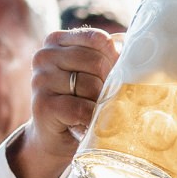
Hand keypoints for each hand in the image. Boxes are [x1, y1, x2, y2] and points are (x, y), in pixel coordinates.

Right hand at [11, 28, 118, 177]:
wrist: (55, 138)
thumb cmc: (80, 100)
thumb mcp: (93, 71)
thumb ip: (110, 53)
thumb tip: (135, 45)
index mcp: (56, 41)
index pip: (98, 39)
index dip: (114, 58)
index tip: (115, 75)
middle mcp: (44, 56)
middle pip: (96, 62)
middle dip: (109, 83)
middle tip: (106, 98)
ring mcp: (41, 80)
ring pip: (90, 85)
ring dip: (100, 103)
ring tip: (96, 110)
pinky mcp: (43, 105)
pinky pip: (80, 108)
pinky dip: (91, 118)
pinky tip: (88, 122)